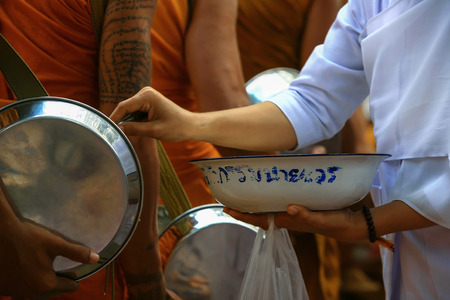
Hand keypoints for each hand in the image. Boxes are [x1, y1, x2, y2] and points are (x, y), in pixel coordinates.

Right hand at [0, 181, 98, 297]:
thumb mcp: (56, 243)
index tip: (73, 271)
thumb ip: (76, 252)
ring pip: (36, 294)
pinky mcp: (4, 289)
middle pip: (52, 293)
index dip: (73, 278)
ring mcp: (15, 293)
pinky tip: (28, 272)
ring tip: (46, 272)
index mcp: (46, 284)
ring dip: (43, 286)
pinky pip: (21, 292)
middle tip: (63, 272)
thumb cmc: (29, 237)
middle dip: (59, 283)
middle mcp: (30, 293)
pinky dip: (27, 285)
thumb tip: (96, 258)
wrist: (0, 234)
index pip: (68, 288)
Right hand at [110, 87, 193, 141]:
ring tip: (122, 135)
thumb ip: (134, 129)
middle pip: (124, 108)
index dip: (113, 118)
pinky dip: (132, 121)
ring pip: (129, 111)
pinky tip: (132, 130)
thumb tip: (117, 129)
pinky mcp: (148, 102)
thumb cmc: (176, 127)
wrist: (190, 126)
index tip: (105, 130)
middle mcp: (145, 92)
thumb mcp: (154, 130)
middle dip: (119, 121)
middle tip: (112, 135)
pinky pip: (135, 112)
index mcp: (147, 96)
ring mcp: (146, 96)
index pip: (123, 107)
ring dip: (126, 122)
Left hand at [223, 204, 365, 241]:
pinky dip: (268, 197)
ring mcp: (291, 213)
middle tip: (228, 197)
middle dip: (243, 208)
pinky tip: (267, 190)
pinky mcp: (298, 208)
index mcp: (286, 220)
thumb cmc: (333, 222)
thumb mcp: (320, 218)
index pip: (258, 219)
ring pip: (267, 208)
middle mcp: (285, 217)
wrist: (348, 224)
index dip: (241, 215)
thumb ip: (305, 215)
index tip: (226, 209)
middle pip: (258, 214)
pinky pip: (277, 203)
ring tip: (242, 193)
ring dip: (254, 202)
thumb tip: (289, 208)